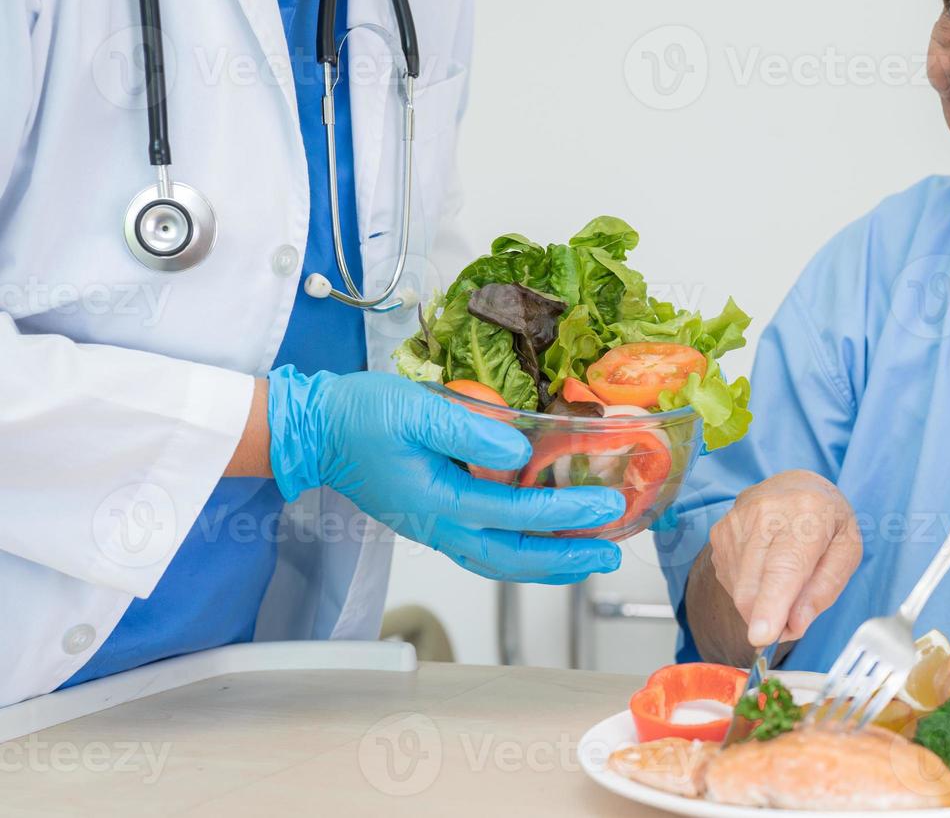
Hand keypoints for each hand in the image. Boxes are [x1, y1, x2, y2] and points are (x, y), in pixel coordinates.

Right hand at [267, 367, 623, 583]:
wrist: (314, 429)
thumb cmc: (361, 415)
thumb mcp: (418, 410)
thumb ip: (471, 430)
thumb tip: (520, 452)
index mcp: (438, 501)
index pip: (516, 513)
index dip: (566, 512)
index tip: (606, 505)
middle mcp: (439, 527)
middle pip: (514, 559)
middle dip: (568, 557)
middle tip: (611, 551)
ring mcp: (434, 529)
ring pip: (500, 562)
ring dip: (548, 563)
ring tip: (588, 557)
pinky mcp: (432, 520)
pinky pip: (485, 550)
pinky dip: (522, 553)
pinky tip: (541, 545)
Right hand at [708, 470, 861, 646]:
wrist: (796, 487)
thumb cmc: (826, 521)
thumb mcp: (847, 552)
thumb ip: (825, 589)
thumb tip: (795, 624)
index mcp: (807, 512)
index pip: (785, 566)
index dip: (772, 604)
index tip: (763, 636)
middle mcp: (765, 511)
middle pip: (755, 586)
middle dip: (771, 618)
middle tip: (793, 618)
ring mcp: (736, 521)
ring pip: (740, 590)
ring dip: (761, 605)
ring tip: (784, 581)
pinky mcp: (719, 533)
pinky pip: (731, 583)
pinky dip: (749, 591)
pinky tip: (765, 569)